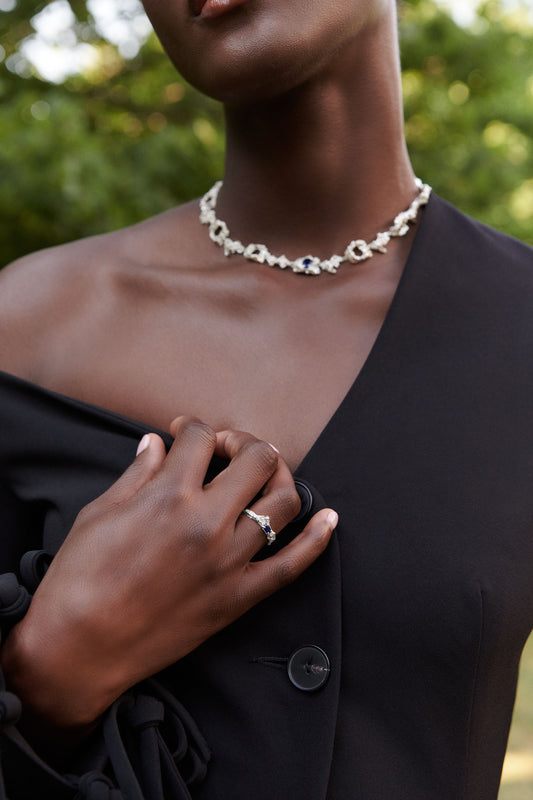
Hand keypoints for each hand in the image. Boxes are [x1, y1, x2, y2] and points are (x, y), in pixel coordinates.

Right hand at [2, 417, 336, 732]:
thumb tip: (155, 443)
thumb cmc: (79, 579)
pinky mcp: (238, 597)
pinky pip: (292, 566)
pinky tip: (328, 517)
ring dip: (279, 476)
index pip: (201, 438)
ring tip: (263, 472)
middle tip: (225, 449)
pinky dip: (316, 539)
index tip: (183, 434)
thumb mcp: (99, 514)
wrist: (79, 650)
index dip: (192, 428)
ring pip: (282, 502)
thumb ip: (137, 473)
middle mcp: (207, 523)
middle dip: (242, 442)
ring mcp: (229, 561)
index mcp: (168, 496)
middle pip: (255, 459)